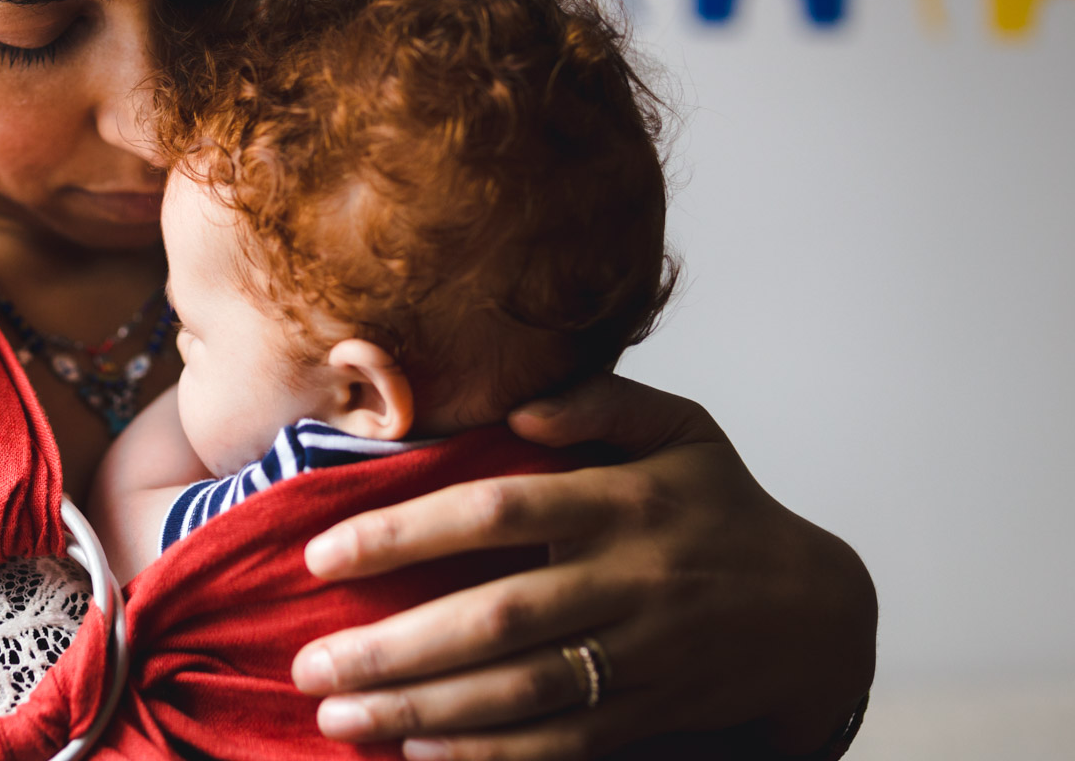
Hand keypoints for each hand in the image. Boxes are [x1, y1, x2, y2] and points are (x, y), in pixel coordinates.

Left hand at [290, 374, 876, 759]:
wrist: (817, 616)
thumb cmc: (722, 506)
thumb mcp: (684, 430)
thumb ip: (603, 401)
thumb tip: (521, 403)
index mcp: (620, 500)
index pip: (494, 512)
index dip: (403, 534)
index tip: (321, 555)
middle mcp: (627, 580)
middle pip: (495, 618)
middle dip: (393, 646)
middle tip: (309, 663)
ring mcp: (641, 655)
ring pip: (518, 691)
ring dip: (421, 708)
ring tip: (338, 717)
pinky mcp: (650, 712)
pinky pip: (562, 743)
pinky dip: (490, 755)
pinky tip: (417, 752)